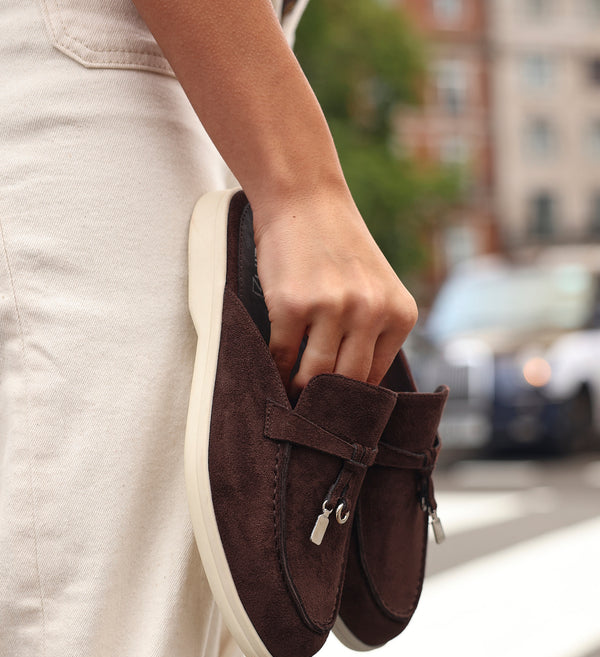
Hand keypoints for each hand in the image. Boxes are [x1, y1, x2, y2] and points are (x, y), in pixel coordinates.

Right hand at [252, 189, 417, 398]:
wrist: (305, 200)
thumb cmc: (338, 248)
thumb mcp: (375, 288)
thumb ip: (373, 333)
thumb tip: (353, 394)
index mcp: (400, 313)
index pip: (375, 378)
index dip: (352, 401)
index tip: (335, 414)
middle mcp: (371, 312)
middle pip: (347, 383)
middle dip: (327, 405)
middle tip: (311, 417)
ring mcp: (332, 308)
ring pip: (314, 376)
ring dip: (299, 392)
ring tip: (291, 398)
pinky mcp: (292, 305)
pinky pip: (282, 356)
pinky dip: (275, 369)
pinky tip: (273, 371)